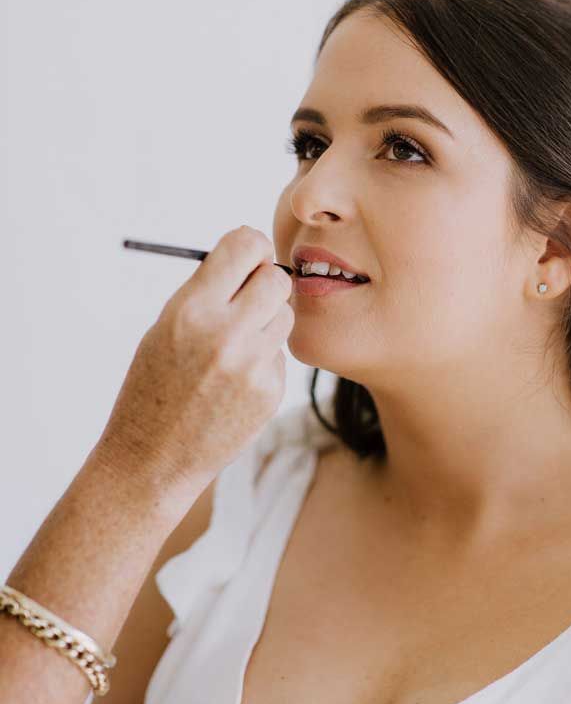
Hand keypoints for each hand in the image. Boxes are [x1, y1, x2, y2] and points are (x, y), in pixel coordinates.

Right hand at [94, 225, 293, 502]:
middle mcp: (226, 334)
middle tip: (250, 295)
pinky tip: (234, 382)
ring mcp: (252, 366)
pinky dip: (263, 360)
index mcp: (191, 310)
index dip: (252, 246)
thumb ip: (208, 292)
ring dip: (267, 322)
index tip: (251, 254)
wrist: (152, 457)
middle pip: (277, 279)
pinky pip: (279, 355)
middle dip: (265, 282)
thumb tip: (251, 257)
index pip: (244, 246)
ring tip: (234, 346)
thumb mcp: (165, 327)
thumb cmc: (154, 386)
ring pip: (284, 316)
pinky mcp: (270, 392)